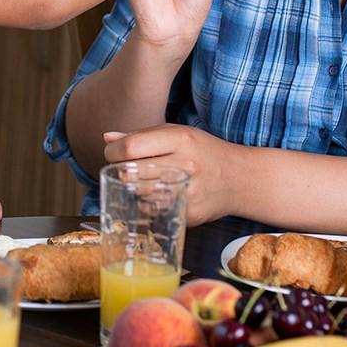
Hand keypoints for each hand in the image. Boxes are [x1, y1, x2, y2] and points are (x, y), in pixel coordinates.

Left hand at [104, 125, 237, 225]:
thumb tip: (107, 138)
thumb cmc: (202, 151)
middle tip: (122, 169)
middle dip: (119, 171)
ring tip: (139, 181)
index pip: (130, 148)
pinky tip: (154, 195)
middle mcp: (185, 165)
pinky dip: (146, 204)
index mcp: (180, 139)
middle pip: (131, 173)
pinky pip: (153, 211)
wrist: (239, 178)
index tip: (112, 154)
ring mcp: (188, 192)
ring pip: (139, 195)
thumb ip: (140, 135)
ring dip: (131, 189)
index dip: (113, 152)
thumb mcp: (176, 133)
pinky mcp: (188, 214)